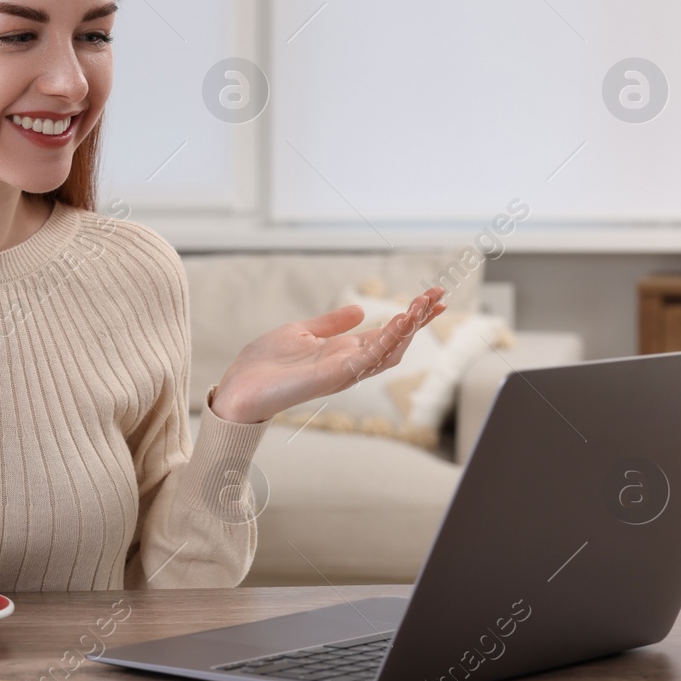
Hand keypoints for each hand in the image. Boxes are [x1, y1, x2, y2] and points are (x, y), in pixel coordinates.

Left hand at [209, 287, 448, 423]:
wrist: (240, 386)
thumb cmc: (265, 364)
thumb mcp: (300, 333)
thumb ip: (330, 324)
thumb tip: (359, 309)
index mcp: (344, 352)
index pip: (387, 333)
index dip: (411, 316)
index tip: (433, 297)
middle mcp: (350, 364)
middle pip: (396, 341)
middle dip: (419, 319)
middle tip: (440, 295)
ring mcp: (345, 371)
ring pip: (389, 350)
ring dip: (409, 326)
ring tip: (425, 303)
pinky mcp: (334, 376)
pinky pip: (368, 358)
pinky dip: (387, 340)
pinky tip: (401, 321)